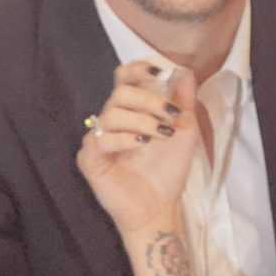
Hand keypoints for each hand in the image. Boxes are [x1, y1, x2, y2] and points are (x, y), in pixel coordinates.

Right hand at [76, 61, 199, 233]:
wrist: (160, 206)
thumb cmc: (168, 169)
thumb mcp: (184, 130)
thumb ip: (184, 100)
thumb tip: (185, 70)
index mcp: (132, 109)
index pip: (125, 77)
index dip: (138, 68)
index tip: (160, 72)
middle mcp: (112, 119)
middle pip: (120, 91)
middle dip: (150, 99)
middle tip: (170, 116)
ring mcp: (99, 138)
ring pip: (111, 112)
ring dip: (142, 120)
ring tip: (161, 135)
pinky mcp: (90, 159)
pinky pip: (101, 139)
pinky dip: (125, 138)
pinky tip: (142, 145)